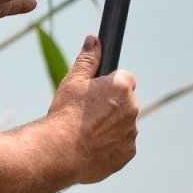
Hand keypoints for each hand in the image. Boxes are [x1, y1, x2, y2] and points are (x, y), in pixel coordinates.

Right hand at [44, 36, 138, 183]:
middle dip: (111, 106)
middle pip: (125, 102)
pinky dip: (111, 145)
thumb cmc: (65, 114)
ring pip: (124, 124)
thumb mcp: (73, 81)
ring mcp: (131, 132)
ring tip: (87, 133)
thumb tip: (94, 40)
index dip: (110, 85)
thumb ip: (88, 59)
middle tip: (88, 114)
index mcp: (121, 87)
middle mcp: (132, 108)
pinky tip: (92, 147)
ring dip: (111, 126)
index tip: (97, 93)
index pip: (125, 79)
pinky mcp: (127, 152)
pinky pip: (122, 145)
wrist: (60, 152)